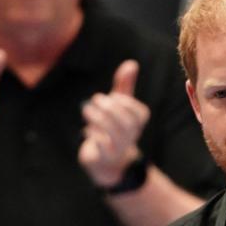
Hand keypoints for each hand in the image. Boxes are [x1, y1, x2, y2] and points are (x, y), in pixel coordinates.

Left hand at [78, 60, 150, 186]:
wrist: (108, 162)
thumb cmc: (114, 127)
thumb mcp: (120, 105)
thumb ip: (125, 85)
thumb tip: (131, 63)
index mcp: (138, 123)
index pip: (138, 112)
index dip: (124, 103)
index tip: (111, 97)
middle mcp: (132, 136)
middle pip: (126, 122)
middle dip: (110, 108)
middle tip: (95, 99)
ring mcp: (119, 147)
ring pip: (114, 133)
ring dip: (98, 118)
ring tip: (86, 110)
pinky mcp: (105, 156)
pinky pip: (102, 146)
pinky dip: (93, 135)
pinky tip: (87, 131)